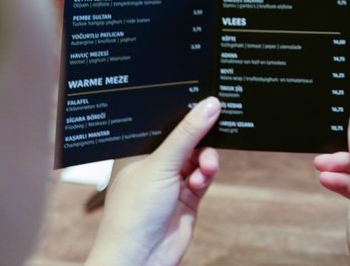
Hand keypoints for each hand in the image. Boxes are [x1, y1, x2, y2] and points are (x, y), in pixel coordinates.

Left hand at [85, 97, 220, 265]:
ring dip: (205, 159)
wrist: (139, 259)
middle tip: (216, 129)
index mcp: (136, 150)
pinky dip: (205, 176)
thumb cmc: (133, 213)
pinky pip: (203, 176)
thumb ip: (188, 134)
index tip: (206, 99)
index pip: (163, 122)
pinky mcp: (186, 197)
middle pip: (185, 138)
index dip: (183, 110)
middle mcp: (152, 163)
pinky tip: (201, 182)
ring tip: (206, 168)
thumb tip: (210, 104)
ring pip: (198, 157)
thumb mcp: (162, 164)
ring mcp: (170, 181)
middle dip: (201, 136)